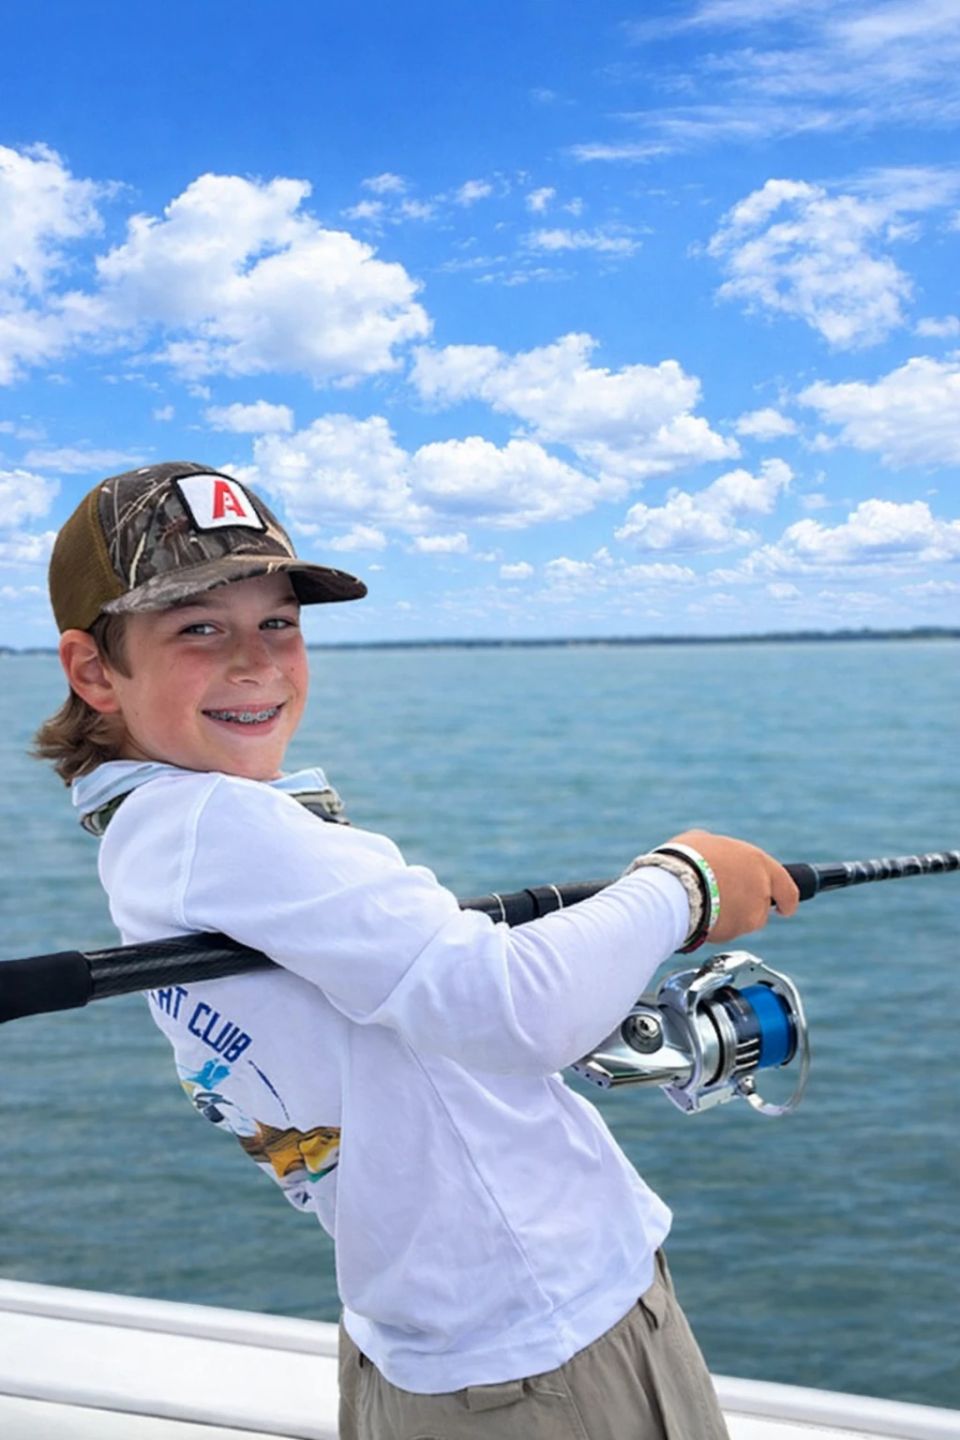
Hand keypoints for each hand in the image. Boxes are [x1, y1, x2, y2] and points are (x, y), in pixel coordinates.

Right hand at [663, 829, 799, 943]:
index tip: (785, 907)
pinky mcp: (733, 933)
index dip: (788, 900)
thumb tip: (716, 855)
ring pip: (744, 921)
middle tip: (724, 900)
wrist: (672, 886)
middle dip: (747, 906)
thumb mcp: (703, 841)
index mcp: (758, 862)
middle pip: (762, 907)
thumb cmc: (685, 858)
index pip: (789, 888)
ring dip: (730, 916)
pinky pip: (726, 931)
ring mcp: (749, 914)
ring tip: (703, 902)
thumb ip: (720, 851)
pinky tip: (697, 913)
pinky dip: (716, 926)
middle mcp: (760, 889)